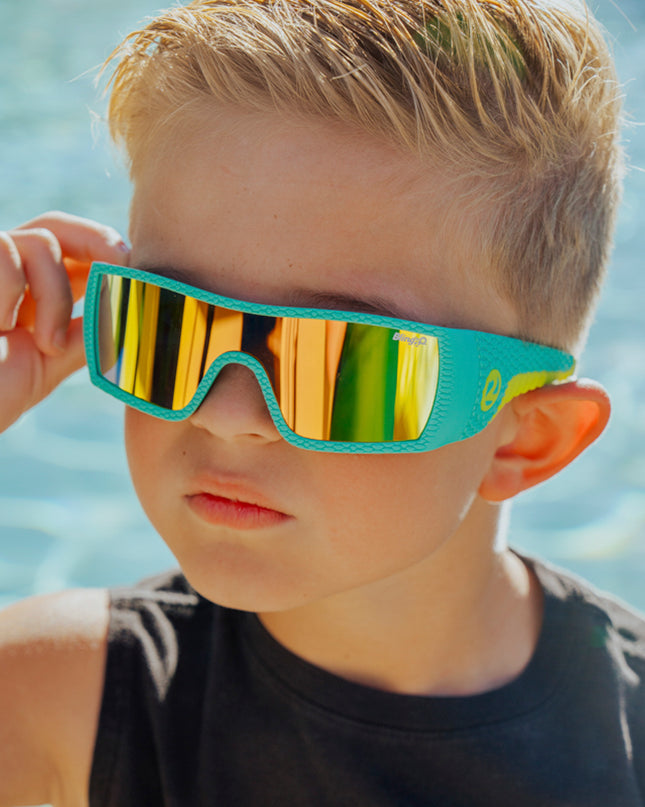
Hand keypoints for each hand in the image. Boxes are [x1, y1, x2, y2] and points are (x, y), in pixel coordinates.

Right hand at [0, 211, 129, 431]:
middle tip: (120, 269)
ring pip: (41, 243)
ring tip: (46, 345)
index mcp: (33, 292)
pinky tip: (1, 327)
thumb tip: (131, 308)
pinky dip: (13, 293)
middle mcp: (8, 273)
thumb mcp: (52, 361)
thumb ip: (87, 333)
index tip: (132, 273)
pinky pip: (5, 253)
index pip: (75, 250)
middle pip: (56, 226)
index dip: (107, 252)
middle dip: (98, 241)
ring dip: (56, 297)